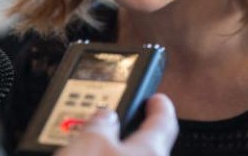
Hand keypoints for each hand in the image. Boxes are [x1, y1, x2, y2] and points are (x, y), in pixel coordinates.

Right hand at [55, 94, 177, 155]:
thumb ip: (100, 123)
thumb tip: (105, 116)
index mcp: (150, 152)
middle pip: (143, 143)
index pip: (164, 121)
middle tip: (111, 112)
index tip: (157, 96)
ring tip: (83, 138)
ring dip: (107, 148)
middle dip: (125, 127)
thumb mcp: (89, 143)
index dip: (160, 105)